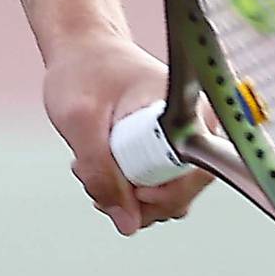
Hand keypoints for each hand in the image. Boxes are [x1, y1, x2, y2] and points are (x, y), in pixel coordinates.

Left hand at [42, 31, 213, 236]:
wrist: (82, 50)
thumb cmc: (82, 71)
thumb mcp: (78, 119)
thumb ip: (99, 170)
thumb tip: (128, 225)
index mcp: (186, 104)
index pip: (196, 170)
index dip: (164, 193)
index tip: (129, 191)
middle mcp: (195, 124)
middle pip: (182, 191)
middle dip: (135, 200)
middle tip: (93, 182)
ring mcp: (183, 138)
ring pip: (167, 196)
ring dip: (126, 196)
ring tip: (89, 168)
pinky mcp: (169, 149)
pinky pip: (156, 186)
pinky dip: (126, 188)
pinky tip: (100, 169)